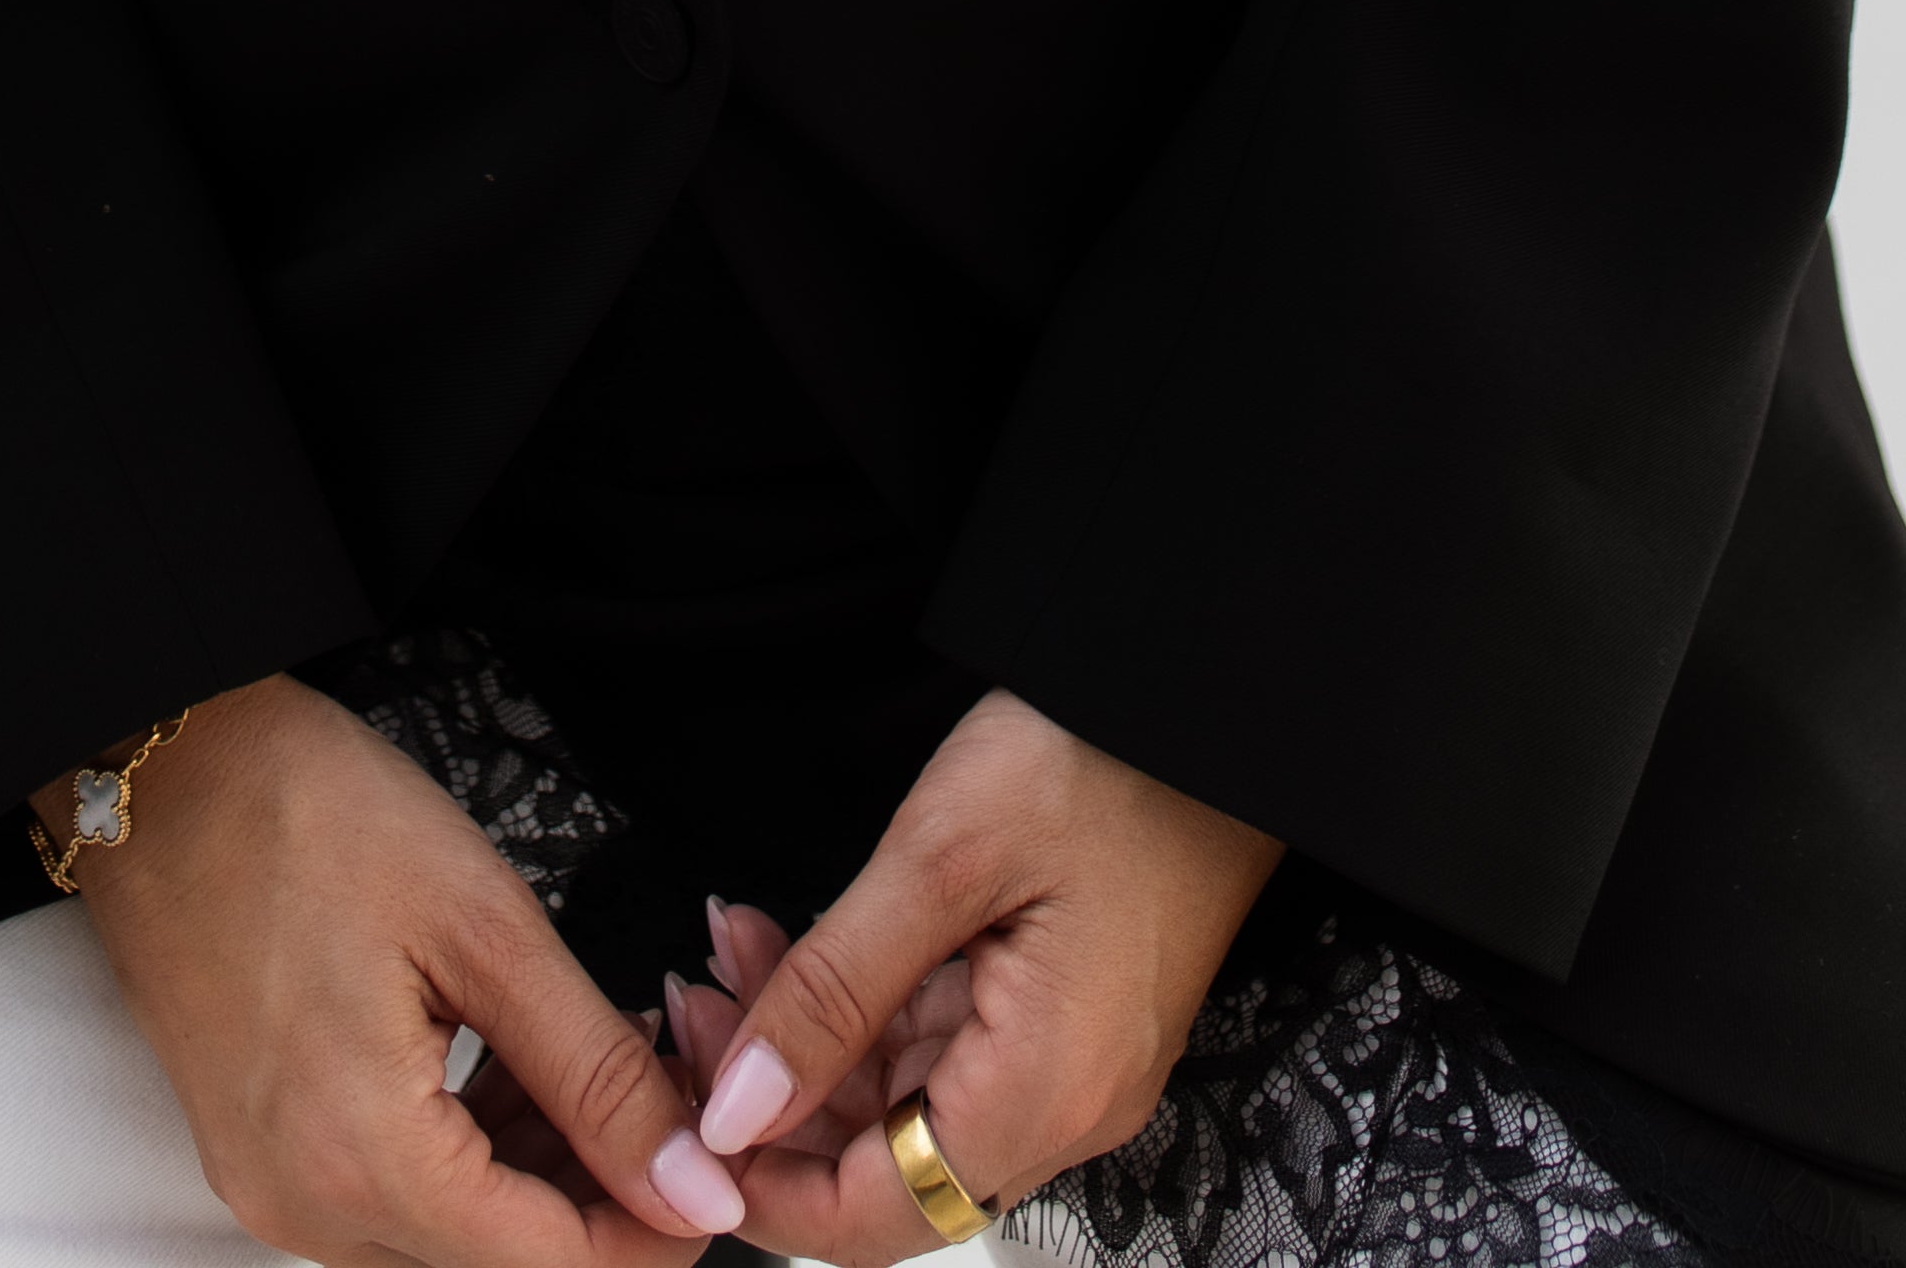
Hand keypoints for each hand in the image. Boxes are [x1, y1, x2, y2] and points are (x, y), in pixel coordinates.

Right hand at [51, 675, 745, 1267]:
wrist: (162, 766)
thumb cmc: (304, 814)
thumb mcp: (484, 927)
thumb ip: (596, 1074)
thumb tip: (692, 1184)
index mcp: (363, 1159)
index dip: (655, 1231)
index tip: (717, 1165)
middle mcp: (306, 1208)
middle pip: (499, 1262)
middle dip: (600, 1192)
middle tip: (660, 1081)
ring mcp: (272, 1190)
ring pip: (449, 1239)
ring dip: (536, 1174)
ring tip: (592, 1055)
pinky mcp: (260, 1158)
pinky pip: (390, 1201)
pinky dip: (468, 1156)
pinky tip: (509, 1066)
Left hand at [670, 696, 1279, 1262]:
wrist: (1219, 690)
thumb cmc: (1101, 757)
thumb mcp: (941, 859)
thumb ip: (830, 993)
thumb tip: (735, 1111)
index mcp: (1044, 1094)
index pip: (876, 1217)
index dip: (766, 1186)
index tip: (685, 1116)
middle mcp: (1068, 1107)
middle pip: (886, 1166)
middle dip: (774, 1100)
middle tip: (692, 1005)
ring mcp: (1073, 1064)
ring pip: (905, 1105)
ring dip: (812, 1042)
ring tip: (732, 949)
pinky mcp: (1068, 1017)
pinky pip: (945, 1050)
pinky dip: (867, 1007)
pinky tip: (800, 943)